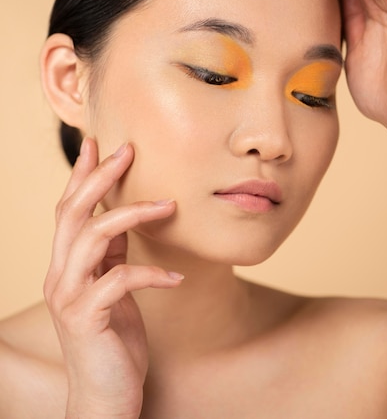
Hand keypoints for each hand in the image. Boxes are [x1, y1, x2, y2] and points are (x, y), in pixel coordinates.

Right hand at [43, 138, 182, 417]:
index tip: (97, 144)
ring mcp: (69, 296)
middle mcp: (59, 275)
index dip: (81, 175)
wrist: (104, 399)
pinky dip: (151, 273)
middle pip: (73, 213)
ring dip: (133, 214)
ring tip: (169, 206)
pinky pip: (120, 279)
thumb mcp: (113, 289)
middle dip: (100, 177)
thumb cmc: (112, 340)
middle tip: (127, 150)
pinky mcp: (87, 318)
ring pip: (93, 236)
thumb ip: (111, 255)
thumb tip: (125, 218)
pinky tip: (175, 278)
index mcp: (66, 265)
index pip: (68, 210)